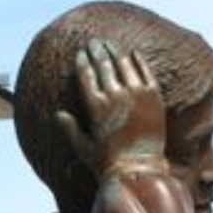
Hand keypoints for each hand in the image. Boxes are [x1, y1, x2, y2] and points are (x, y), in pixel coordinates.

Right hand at [55, 39, 167, 176]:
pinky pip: (145, 71)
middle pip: (103, 65)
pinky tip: (133, 53)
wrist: (139, 169)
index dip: (82, 62)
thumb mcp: (84, 148)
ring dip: (115, 52)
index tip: (80, 53)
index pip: (86, 75)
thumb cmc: (108, 164)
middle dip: (97, 51)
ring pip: (123, 64)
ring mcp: (136, 94)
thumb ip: (71, 129)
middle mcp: (115, 96)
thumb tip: (58, 115)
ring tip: (110, 45)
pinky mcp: (153, 97)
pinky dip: (138, 60)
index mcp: (95, 106)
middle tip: (94, 42)